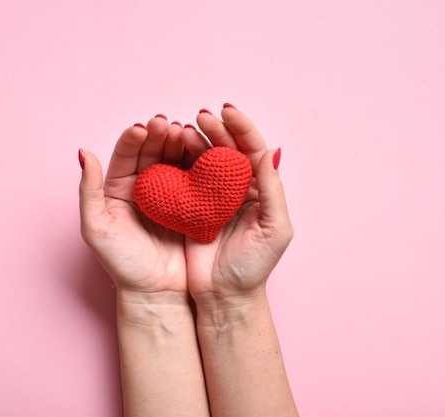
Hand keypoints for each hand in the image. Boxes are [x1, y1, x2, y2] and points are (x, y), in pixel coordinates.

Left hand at [78, 116, 187, 293]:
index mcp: (119, 188)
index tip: (144, 127)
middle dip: (159, 136)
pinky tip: (204, 152)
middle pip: (152, 152)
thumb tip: (84, 154)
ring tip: (186, 132)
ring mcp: (170, 194)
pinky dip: (198, 163)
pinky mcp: (191, 205)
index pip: (126, 154)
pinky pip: (194, 178)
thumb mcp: (96, 229)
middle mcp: (144, 187)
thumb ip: (88, 192)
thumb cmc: (122, 265)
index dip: (134, 138)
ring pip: (174, 160)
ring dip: (180, 144)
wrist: (156, 293)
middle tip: (168, 124)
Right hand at [183, 105, 293, 305]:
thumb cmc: (253, 268)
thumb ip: (272, 190)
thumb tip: (271, 151)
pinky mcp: (188, 207)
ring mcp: (210, 197)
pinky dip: (176, 162)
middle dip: (215, 129)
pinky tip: (170, 150)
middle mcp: (234, 189)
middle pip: (226, 149)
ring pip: (202, 159)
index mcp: (258, 189)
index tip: (227, 112)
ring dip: (194, 141)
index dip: (241, 128)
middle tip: (201, 117)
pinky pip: (182, 178)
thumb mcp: (275, 229)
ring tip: (184, 129)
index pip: (252, 150)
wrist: (224, 297)